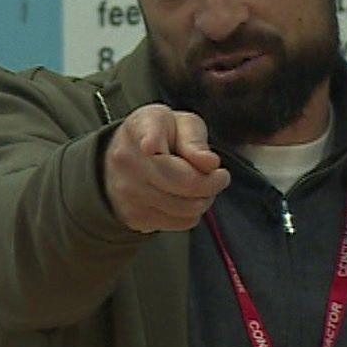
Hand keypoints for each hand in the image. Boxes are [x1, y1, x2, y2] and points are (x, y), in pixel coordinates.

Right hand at [102, 104, 230, 232]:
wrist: (125, 157)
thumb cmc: (161, 135)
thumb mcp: (180, 123)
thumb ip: (195, 140)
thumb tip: (210, 163)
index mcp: (140, 128)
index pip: (146, 136)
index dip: (150, 141)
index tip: (150, 146)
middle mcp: (128, 162)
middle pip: (185, 182)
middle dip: (213, 183)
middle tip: (220, 176)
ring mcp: (128, 193)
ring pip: (187, 208)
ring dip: (204, 199)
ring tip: (200, 185)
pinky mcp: (135, 218)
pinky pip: (181, 223)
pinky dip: (191, 213)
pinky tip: (184, 198)